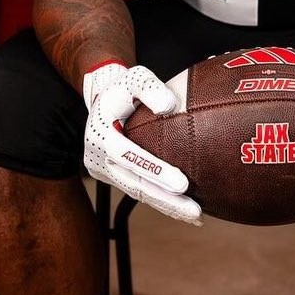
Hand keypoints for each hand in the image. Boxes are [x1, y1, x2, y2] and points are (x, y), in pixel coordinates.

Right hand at [83, 62, 200, 224]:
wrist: (102, 99)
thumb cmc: (124, 87)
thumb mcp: (135, 78)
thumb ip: (150, 88)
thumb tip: (170, 106)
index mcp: (100, 135)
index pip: (128, 156)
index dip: (155, 171)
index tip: (183, 183)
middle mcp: (98, 158)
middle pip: (135, 184)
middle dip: (166, 200)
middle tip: (195, 210)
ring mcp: (105, 171)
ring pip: (138, 193)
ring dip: (167, 206)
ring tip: (196, 216)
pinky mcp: (115, 177)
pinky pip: (139, 192)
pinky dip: (162, 202)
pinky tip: (185, 212)